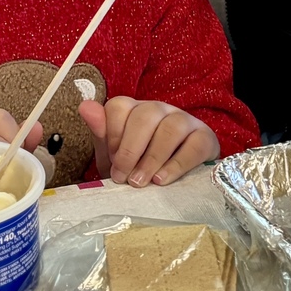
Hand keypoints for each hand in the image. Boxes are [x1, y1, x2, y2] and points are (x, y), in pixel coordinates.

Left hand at [78, 97, 219, 187]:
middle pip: (146, 114)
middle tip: (125, 178)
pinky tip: (164, 180)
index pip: (119, 106)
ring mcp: (184, 120)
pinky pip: (195, 144)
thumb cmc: (141, 166)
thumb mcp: (116, 155)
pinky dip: (178, 164)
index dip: (112, 134)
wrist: (177, 184)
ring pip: (171, 127)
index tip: (112, 163)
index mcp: (134, 110)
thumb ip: (101, 133)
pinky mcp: (205, 137)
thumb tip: (85, 106)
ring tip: (143, 182)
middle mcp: (159, 109)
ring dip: (153, 157)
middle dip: (131, 148)